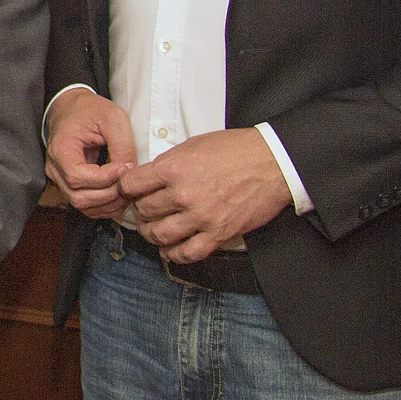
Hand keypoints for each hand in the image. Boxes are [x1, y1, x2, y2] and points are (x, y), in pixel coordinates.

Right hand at [44, 87, 136, 218]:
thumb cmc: (89, 111)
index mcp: (60, 149)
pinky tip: (118, 194)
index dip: (104, 178)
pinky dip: (104, 205)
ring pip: (82, 205)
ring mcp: (60, 179)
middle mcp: (55, 168)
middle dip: (109, 194)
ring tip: (127, 189)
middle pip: (79, 197)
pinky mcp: (70, 185)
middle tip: (129, 182)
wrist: (72, 109)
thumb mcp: (112, 118)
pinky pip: (86, 205)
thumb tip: (129, 171)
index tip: (123, 167)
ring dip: (108, 203)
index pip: (77, 176)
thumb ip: (122, 145)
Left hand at [119, 127, 294, 262]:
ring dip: (153, 233)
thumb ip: (168, 163)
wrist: (274, 162)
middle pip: (144, 211)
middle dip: (141, 210)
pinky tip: (172, 248)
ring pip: (159, 235)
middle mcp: (184, 194)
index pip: (130, 185)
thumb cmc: (236, 150)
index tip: (131, 190)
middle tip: (148, 207)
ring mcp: (201, 216)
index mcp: (174, 168)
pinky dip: (174, 254)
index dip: (127, 188)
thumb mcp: (193, 145)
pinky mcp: (218, 233)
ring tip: (156, 228)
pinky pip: (186, 254)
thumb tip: (147, 177)